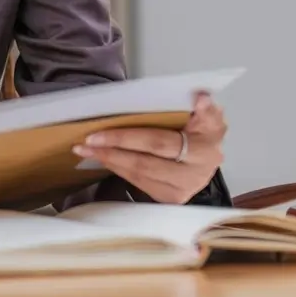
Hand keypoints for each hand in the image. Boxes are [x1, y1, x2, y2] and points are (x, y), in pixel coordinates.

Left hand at [73, 91, 226, 203]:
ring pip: (139, 175)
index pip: (157, 143)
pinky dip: (120, 169)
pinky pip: (139, 183)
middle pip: (144, 162)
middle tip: (85, 141)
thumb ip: (204, 108)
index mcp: (203, 149)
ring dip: (110, 161)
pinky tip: (105, 159)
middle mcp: (194, 174)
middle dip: (112, 150)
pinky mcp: (170, 198)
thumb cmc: (202, 131)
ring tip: (87, 150)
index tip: (97, 133)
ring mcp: (182, 190)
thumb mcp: (208, 115)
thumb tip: (201, 98)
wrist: (210, 157)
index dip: (126, 138)